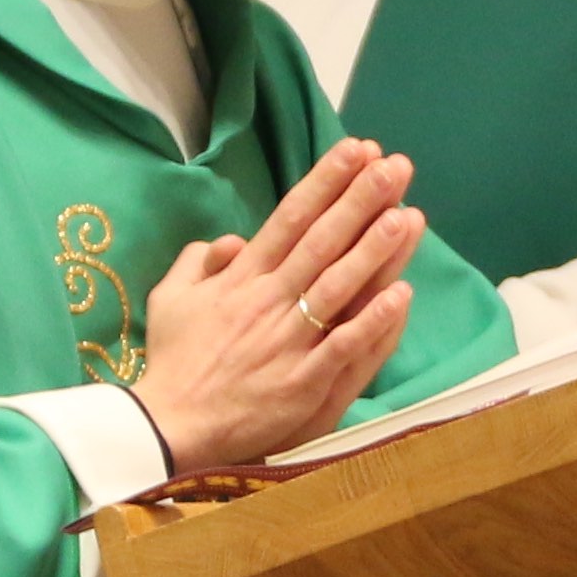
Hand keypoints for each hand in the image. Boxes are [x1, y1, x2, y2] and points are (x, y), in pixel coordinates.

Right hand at [138, 140, 428, 474]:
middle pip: (322, 242)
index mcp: (242, 279)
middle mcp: (269, 302)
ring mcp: (289, 342)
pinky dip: (372, 321)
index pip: (291, 218)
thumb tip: (233, 240)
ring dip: (375, 250)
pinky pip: (344, 347)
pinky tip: (401, 295)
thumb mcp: (171, 299)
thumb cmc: (174, 363)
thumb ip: (199, 262)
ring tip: (408, 215)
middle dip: (361, 200)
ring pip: (339, 287)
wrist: (168, 427)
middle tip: (395, 165)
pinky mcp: (304, 383)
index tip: (357, 149)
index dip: (326, 181)